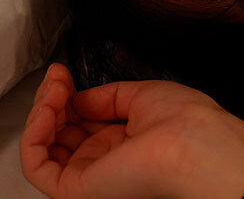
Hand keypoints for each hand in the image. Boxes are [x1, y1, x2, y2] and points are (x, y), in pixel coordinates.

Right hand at [20, 63, 243, 198]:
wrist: (193, 144)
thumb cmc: (185, 121)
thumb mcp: (143, 96)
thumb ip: (106, 97)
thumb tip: (78, 98)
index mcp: (127, 140)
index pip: (84, 121)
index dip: (69, 95)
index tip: (62, 73)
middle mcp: (107, 159)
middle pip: (61, 132)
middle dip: (54, 100)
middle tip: (57, 78)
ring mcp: (90, 174)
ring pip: (45, 147)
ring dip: (43, 112)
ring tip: (55, 89)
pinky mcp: (75, 188)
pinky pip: (37, 164)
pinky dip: (34, 133)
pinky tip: (49, 106)